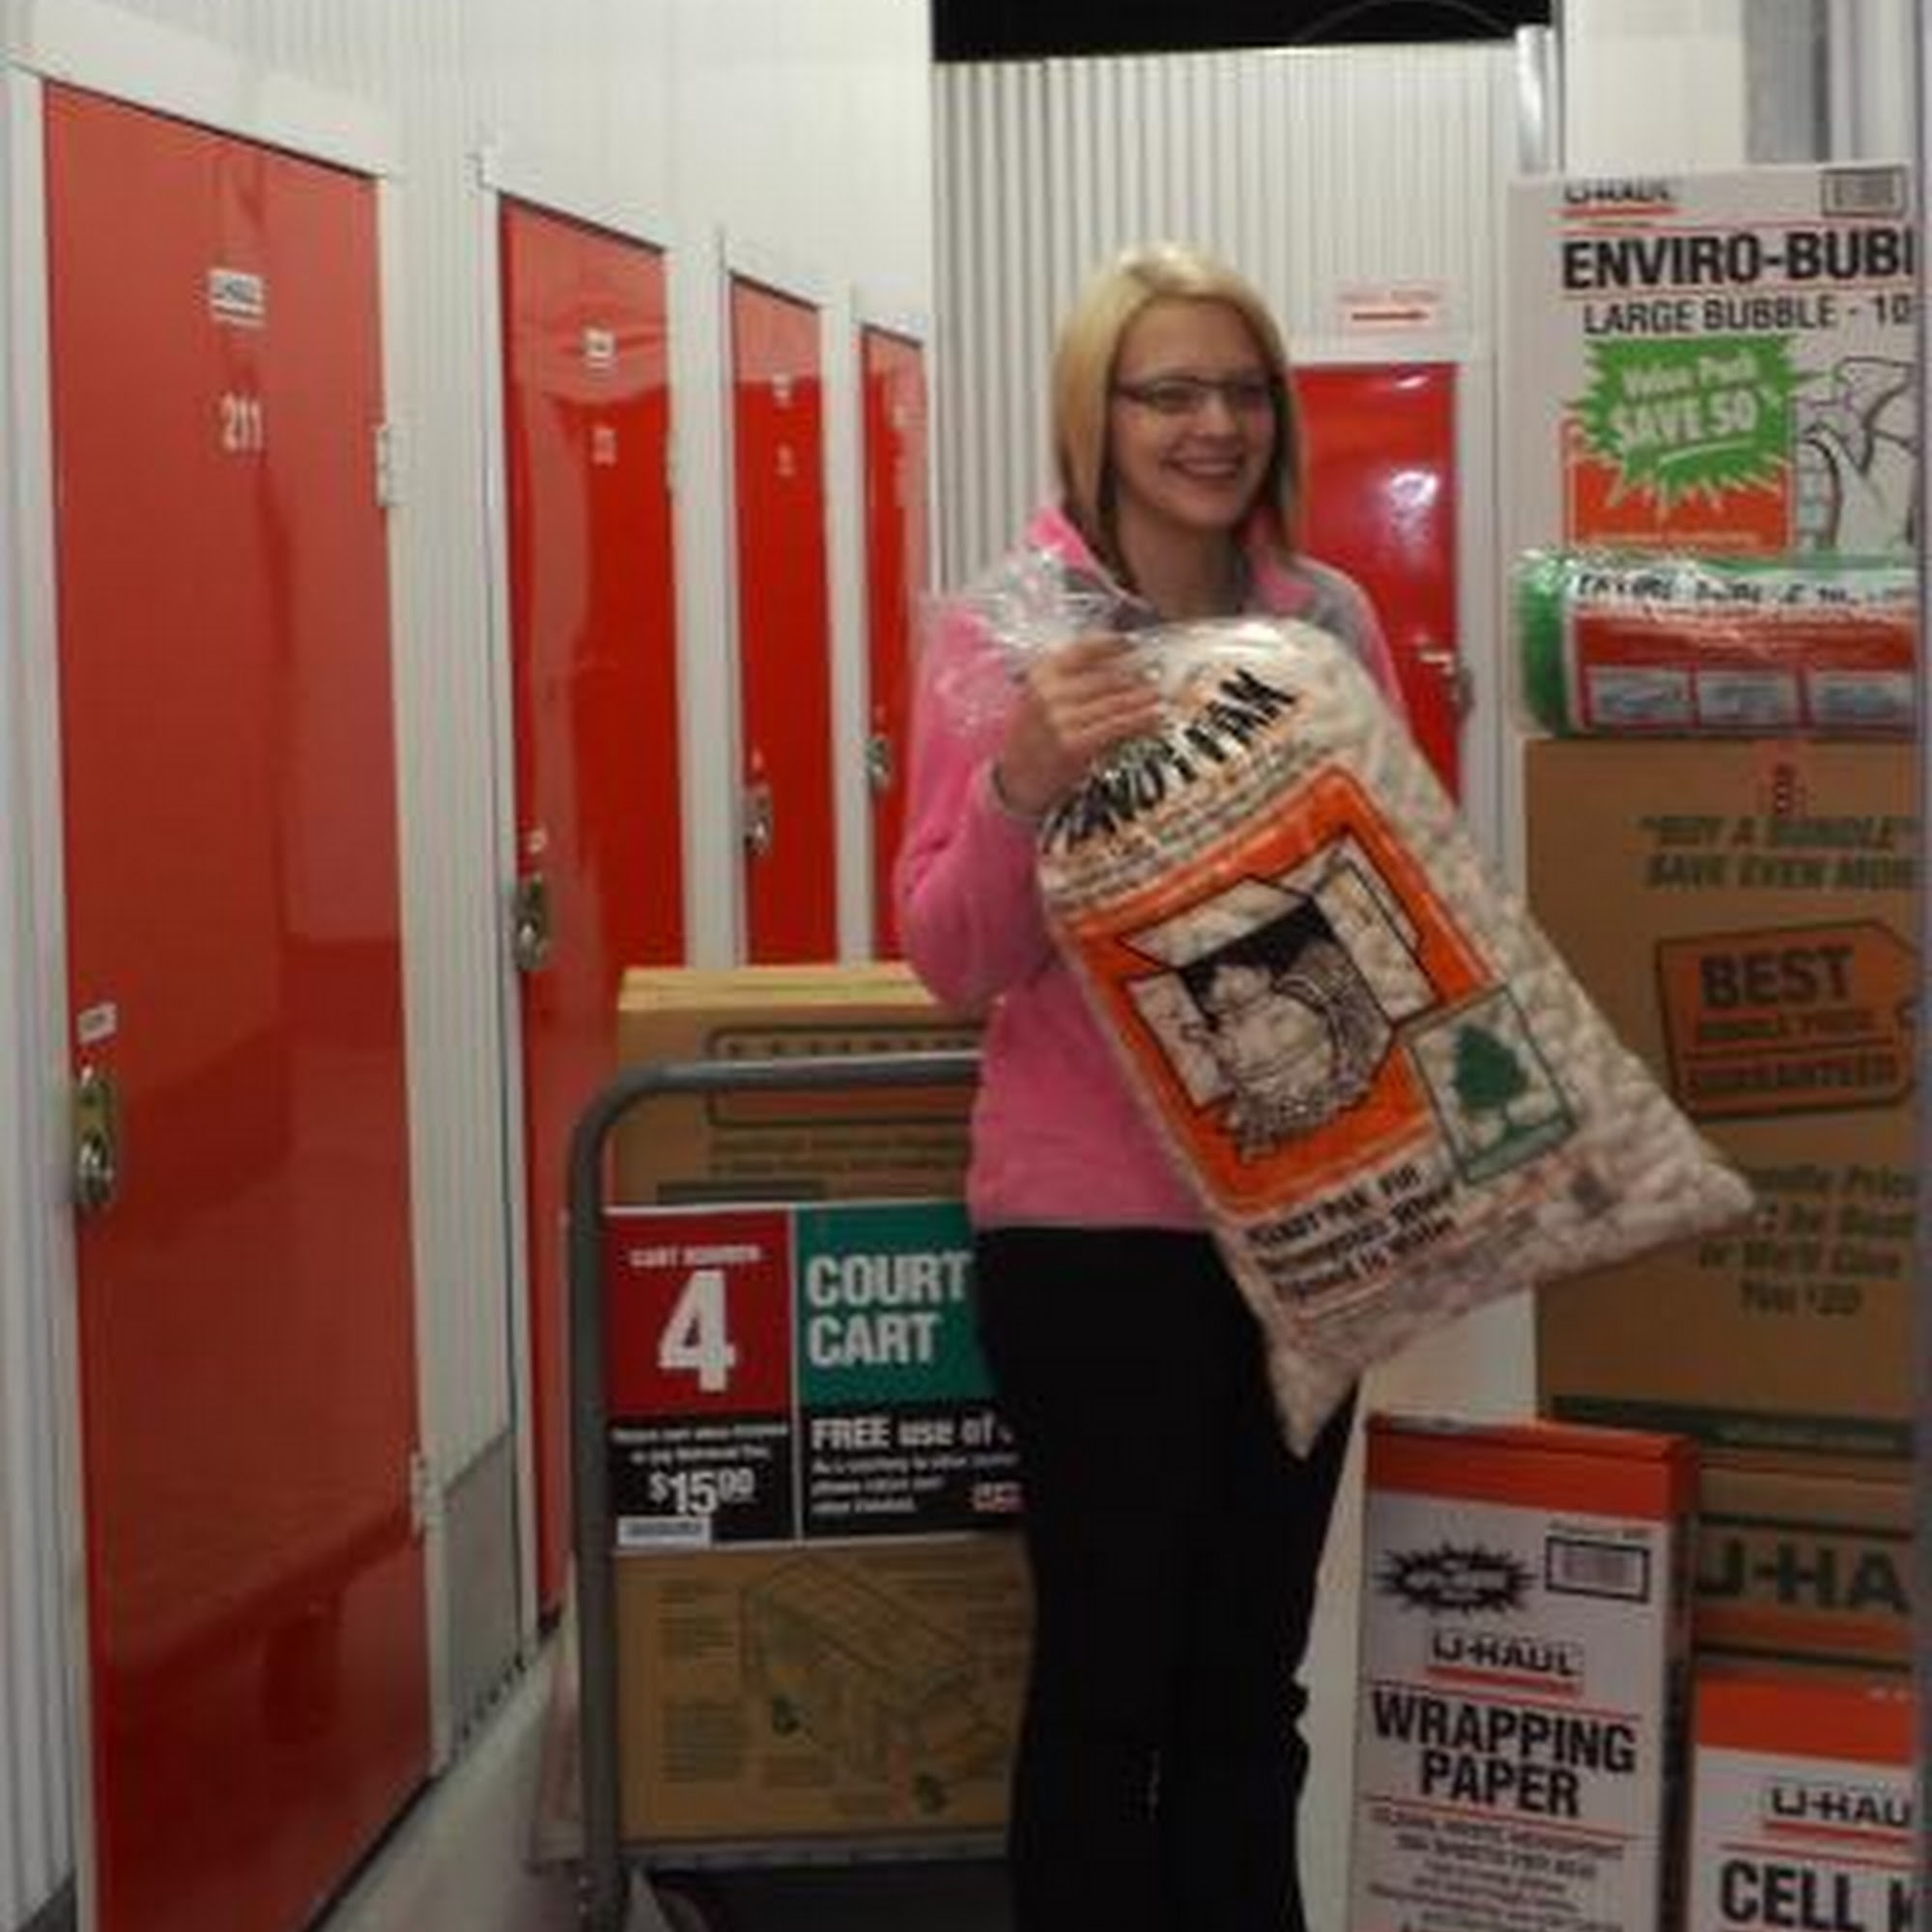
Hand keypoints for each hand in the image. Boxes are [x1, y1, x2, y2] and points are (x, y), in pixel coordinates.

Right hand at [992, 634, 1164, 817]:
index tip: (1135, 645)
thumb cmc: (1034, 735)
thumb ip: (1071, 676)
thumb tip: (1120, 659)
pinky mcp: (1075, 744)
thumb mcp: (1041, 696)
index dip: (1116, 644)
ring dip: (1146, 698)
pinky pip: (1119, 727)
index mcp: (1041, 672)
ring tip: (1164, 697)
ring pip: (1118, 700)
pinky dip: (1142, 721)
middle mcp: (1050, 691)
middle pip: (1109, 676)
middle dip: (1138, 676)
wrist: (1016, 778)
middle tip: (1159, 675)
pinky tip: (1157, 719)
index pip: (1086, 648)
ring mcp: (1062, 718)